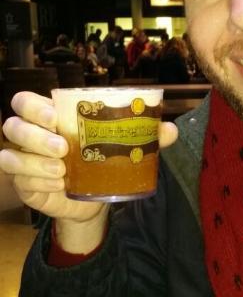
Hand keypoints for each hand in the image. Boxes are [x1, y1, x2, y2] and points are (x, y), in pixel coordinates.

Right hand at [0, 91, 177, 222]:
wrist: (96, 198)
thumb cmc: (104, 160)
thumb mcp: (124, 145)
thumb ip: (146, 135)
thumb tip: (170, 130)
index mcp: (54, 117)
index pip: (26, 102)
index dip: (33, 106)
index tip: (55, 117)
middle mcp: (34, 136)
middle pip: (12, 125)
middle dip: (34, 134)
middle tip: (62, 146)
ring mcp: (26, 161)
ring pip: (10, 154)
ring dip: (35, 162)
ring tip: (62, 169)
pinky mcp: (24, 185)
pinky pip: (18, 180)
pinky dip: (36, 181)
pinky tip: (58, 184)